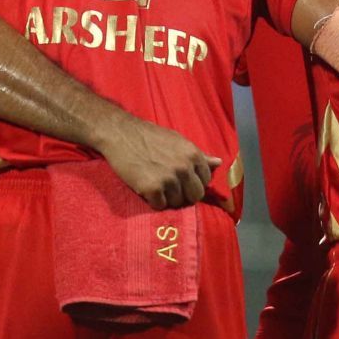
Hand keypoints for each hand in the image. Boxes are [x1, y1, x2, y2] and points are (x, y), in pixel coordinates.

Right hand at [95, 112, 217, 208]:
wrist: (119, 133)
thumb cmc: (148, 136)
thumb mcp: (177, 141)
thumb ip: (198, 155)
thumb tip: (218, 163)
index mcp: (192, 154)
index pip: (206, 181)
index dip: (193, 182)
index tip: (182, 180)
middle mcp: (184, 167)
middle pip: (195, 196)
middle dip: (184, 194)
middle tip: (169, 187)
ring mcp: (168, 179)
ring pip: (177, 203)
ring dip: (167, 198)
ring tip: (155, 185)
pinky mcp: (152, 188)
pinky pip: (160, 206)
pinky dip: (153, 201)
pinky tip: (146, 188)